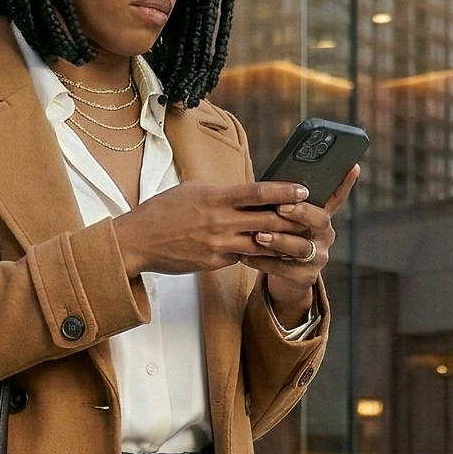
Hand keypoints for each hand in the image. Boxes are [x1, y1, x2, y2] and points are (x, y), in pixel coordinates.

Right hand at [115, 179, 329, 281]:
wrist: (138, 242)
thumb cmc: (163, 211)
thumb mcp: (193, 190)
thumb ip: (222, 192)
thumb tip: (245, 191)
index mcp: (216, 197)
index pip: (258, 192)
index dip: (285, 192)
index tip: (303, 190)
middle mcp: (221, 222)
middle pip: (268, 220)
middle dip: (293, 220)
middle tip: (314, 217)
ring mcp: (219, 245)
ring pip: (261, 244)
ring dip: (283, 243)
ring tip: (302, 241)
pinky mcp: (215, 263)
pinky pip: (242, 258)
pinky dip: (258, 254)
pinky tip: (272, 254)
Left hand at [241, 163, 359, 316]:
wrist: (284, 279)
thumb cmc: (281, 239)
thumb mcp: (286, 221)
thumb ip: (284, 204)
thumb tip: (269, 182)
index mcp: (321, 218)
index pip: (336, 197)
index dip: (345, 183)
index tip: (352, 166)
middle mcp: (325, 236)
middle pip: (320, 221)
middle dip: (301, 213)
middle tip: (281, 208)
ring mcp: (318, 258)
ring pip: (301, 247)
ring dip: (279, 240)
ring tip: (258, 235)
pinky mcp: (305, 277)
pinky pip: (283, 269)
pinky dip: (262, 262)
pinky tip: (245, 256)